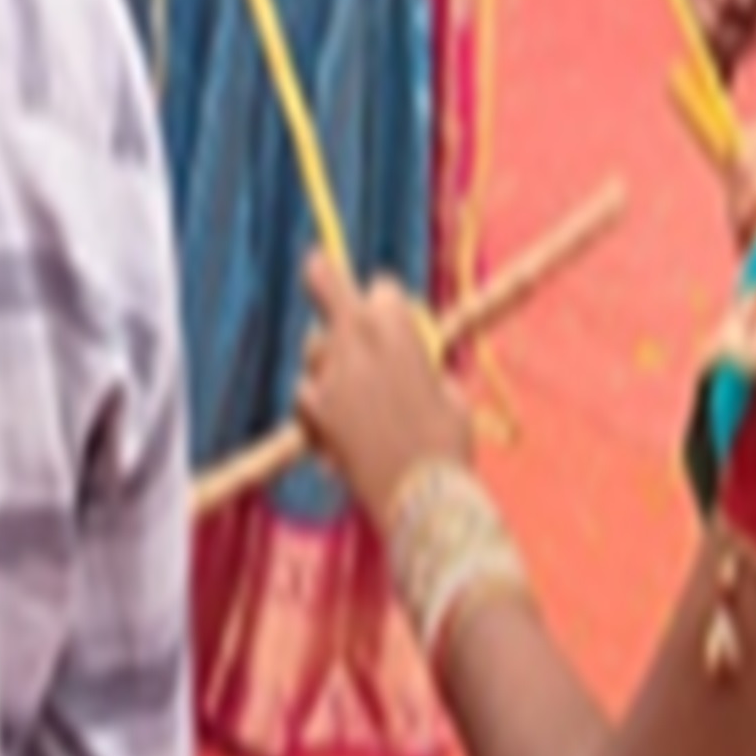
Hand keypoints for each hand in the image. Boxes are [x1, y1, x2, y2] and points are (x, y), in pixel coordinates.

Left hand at [292, 264, 478, 517]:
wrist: (420, 493)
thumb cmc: (447, 443)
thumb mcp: (449, 392)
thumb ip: (424, 366)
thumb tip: (415, 366)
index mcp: (396, 327)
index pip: (381, 288)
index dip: (387, 303)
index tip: (390, 316)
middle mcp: (355, 338)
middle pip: (324, 281)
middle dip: (322, 273)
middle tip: (316, 262)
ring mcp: (328, 370)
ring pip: (314, 345)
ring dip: (329, 358)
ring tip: (353, 390)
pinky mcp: (311, 406)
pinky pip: (306, 390)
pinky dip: (318, 402)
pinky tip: (337, 425)